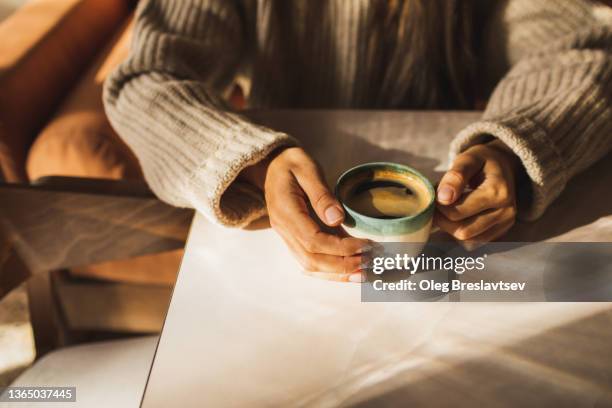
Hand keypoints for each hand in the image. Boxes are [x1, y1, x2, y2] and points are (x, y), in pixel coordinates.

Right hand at [240, 147, 369, 281]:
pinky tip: (350, 269)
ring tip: (364, 272)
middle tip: (371, 262)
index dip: (340, 248)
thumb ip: (321, 194)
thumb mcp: (307, 168)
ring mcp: (287, 236)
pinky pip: (310, 260)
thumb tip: (337, 219)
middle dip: (342, 265)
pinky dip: (330, 269)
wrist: (271, 167)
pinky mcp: (295, 239)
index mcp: (286, 212)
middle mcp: (284, 229)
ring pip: (310, 265)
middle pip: (311, 260)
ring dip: (338, 272)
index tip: (365, 245)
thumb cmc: (292, 163)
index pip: (313, 241)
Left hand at [435, 140, 521, 243]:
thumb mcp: (468, 159)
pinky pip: (474, 242)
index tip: (435, 194)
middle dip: (443, 220)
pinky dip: (461, 232)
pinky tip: (458, 217)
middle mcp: (506, 212)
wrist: (504, 165)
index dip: (439, 206)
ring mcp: (505, 224)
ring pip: (467, 240)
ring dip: (450, 228)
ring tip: (447, 209)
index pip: (457, 212)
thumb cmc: (482, 161)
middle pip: (462, 231)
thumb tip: (443, 198)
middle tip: (437, 204)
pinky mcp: (501, 231)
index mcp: (498, 192)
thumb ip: (455, 176)